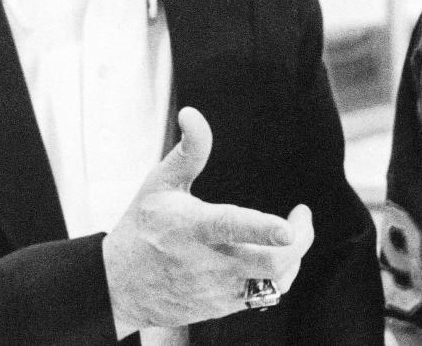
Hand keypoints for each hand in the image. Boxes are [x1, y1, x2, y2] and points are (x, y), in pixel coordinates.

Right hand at [102, 107, 314, 329]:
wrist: (119, 286)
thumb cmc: (143, 227)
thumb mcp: (159, 184)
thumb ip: (189, 150)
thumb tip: (193, 114)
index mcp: (192, 228)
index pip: (232, 228)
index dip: (263, 229)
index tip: (289, 226)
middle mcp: (208, 263)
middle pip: (269, 263)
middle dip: (300, 242)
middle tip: (302, 218)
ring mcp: (216, 290)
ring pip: (273, 283)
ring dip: (293, 259)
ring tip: (292, 236)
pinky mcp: (221, 308)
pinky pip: (264, 296)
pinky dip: (278, 276)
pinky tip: (275, 256)